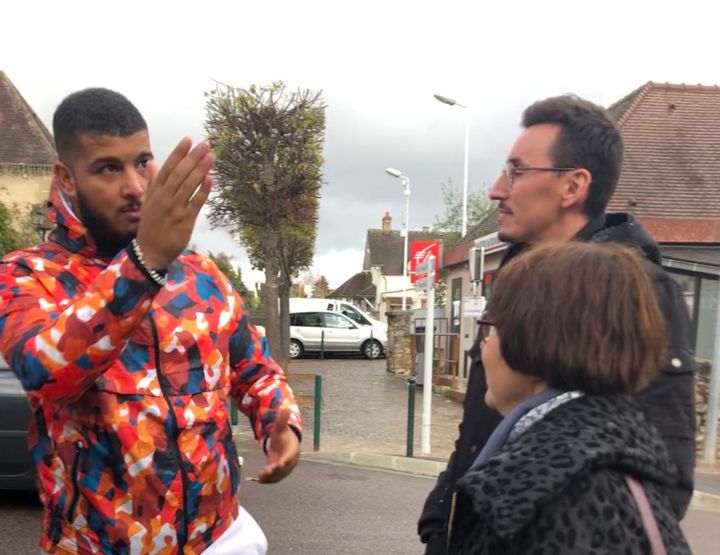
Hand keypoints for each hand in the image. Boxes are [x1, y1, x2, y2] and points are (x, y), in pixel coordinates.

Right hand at [136, 138, 214, 268]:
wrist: (150, 252)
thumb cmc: (151, 226)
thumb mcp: (147, 202)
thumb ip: (151, 182)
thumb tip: (152, 163)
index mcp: (155, 192)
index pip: (167, 168)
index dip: (178, 153)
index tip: (188, 139)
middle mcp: (164, 198)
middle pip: (180, 173)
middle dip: (193, 157)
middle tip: (205, 144)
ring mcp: (175, 209)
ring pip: (188, 185)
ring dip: (200, 170)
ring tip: (211, 156)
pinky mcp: (185, 221)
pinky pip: (196, 203)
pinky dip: (203, 190)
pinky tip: (210, 178)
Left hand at [257, 409, 299, 483]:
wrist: (285, 444)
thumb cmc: (283, 435)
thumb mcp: (281, 427)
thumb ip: (282, 420)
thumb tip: (285, 408)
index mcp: (292, 450)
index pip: (289, 456)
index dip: (285, 461)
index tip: (280, 464)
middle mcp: (290, 461)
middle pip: (283, 468)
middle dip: (275, 471)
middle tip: (267, 472)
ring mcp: (285, 469)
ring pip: (278, 475)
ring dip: (270, 478)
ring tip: (260, 478)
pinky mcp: (278, 472)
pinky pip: (274, 478)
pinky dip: (268, 480)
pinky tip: (259, 480)